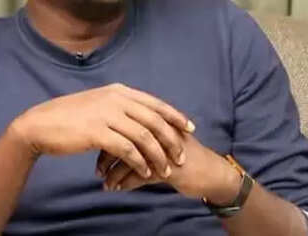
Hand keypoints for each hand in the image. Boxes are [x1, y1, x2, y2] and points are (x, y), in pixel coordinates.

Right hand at [9, 83, 194, 179]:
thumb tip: (139, 114)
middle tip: (180, 156)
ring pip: (144, 137)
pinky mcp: (97, 133)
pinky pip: (128, 150)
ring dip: (158, 155)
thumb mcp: (97, 103)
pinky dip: (139, 162)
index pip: (155, 103)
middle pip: (155, 120)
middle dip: (172, 139)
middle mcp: (116, 99)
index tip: (190, 128)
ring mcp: (107, 115)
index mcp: (118, 91)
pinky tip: (144, 172)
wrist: (41, 124)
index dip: (175, 116)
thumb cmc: (69, 117)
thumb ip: (119, 105)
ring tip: (164, 170)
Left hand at [98, 132, 242, 203]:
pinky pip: (139, 175)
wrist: (210, 171)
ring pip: (129, 158)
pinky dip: (125, 182)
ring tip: (105, 182)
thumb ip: (143, 134)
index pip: (124, 122)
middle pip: (123, 139)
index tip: (97, 150)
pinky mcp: (168, 167)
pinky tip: (116, 188)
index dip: (108, 136)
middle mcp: (159, 130)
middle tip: (97, 169)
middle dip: (107, 155)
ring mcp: (163, 148)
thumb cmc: (182, 154)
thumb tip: (116, 136)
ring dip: (114, 172)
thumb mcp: (163, 139)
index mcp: (156, 119)